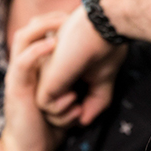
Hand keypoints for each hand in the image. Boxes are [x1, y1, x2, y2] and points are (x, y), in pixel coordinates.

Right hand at [0, 13, 66, 150]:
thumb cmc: (46, 130)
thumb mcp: (66, 103)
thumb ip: (76, 89)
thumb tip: (100, 81)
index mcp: (32, 70)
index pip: (37, 34)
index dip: (53, 21)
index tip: (76, 16)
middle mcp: (22, 69)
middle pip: (29, 30)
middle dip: (49, 18)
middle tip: (70, 13)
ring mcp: (17, 77)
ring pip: (23, 39)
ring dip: (43, 27)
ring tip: (62, 21)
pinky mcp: (17, 89)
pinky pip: (23, 62)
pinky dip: (38, 49)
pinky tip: (53, 42)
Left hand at [35, 4, 127, 126]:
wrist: (101, 30)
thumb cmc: (105, 49)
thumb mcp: (101, 81)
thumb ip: (94, 101)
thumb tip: (83, 120)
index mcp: (63, 73)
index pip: (63, 102)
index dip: (74, 111)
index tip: (86, 105)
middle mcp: (51, 74)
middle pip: (53, 109)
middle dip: (67, 118)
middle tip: (80, 109)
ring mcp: (46, 75)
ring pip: (47, 110)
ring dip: (64, 117)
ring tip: (77, 104)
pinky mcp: (45, 77)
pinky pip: (45, 106)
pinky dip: (60, 110)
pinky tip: (73, 96)